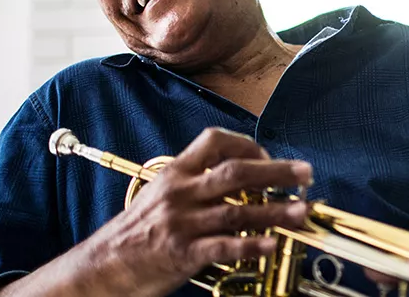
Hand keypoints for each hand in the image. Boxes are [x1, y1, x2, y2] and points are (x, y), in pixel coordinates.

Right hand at [80, 127, 312, 295]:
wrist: (103, 266)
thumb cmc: (137, 232)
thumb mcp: (161, 195)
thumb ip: (195, 184)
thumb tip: (240, 178)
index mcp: (176, 173)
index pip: (215, 141)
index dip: (248, 145)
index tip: (270, 157)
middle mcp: (180, 193)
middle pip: (236, 172)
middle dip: (277, 172)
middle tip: (305, 174)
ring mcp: (182, 223)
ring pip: (237, 210)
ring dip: (275, 210)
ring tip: (301, 211)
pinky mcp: (182, 253)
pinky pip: (223, 246)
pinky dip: (251, 245)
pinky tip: (272, 244)